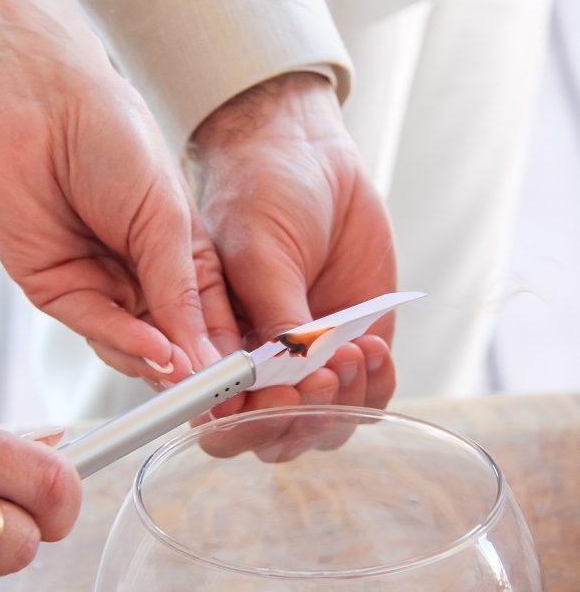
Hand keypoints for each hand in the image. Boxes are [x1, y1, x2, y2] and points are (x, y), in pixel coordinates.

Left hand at [0, 0, 235, 385]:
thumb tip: (199, 356)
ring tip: (191, 380)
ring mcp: (99, 289)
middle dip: (195, 373)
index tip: (248, 381)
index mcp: (180, 263)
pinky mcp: (58, 291)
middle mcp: (141, 283)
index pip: (209, 323)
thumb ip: (182, 289)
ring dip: (162, 366)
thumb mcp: (168, 220)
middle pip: (173, 346)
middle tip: (221, 397)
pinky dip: (126, 343)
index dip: (227, 355)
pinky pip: (95, 327)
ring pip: (134, 347)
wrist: (46, 105)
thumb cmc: (118, 143)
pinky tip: (157, 352)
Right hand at [191, 72, 397, 413]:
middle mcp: (258, 368)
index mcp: (214, 349)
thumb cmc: (263, 191)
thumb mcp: (258, 253)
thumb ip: (273, 319)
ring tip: (352, 350)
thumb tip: (290, 378)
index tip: (277, 393)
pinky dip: (377, 385)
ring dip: (343, 402)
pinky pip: (369, 397)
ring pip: (324, 425)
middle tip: (321, 376)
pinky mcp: (353, 350)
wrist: (310, 155)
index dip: (246, 424)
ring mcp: (309, 363)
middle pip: (274, 436)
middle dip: (300, 417)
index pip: (220, 419)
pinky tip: (373, 345)